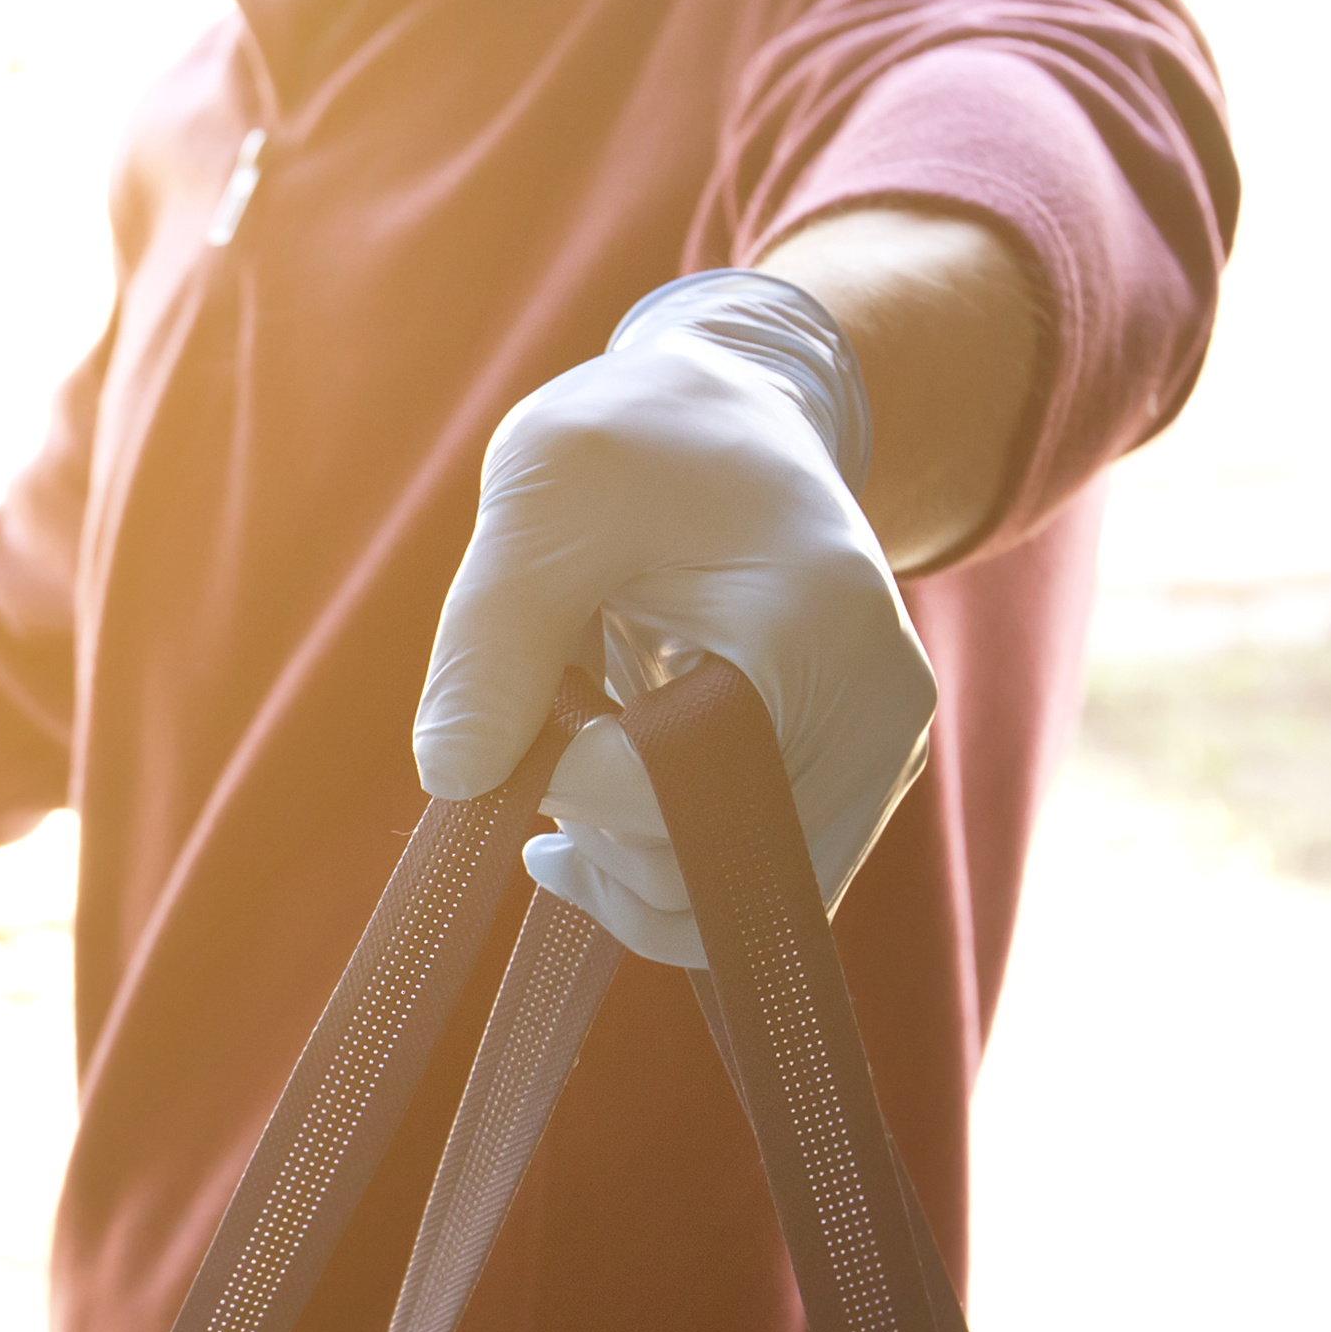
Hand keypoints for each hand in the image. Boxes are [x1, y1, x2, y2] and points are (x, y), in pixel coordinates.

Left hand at [407, 271, 935, 967]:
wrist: (738, 420)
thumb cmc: (636, 445)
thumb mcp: (541, 500)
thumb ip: (488, 640)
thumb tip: (454, 780)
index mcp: (811, 625)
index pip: (673, 787)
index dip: (564, 777)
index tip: (520, 707)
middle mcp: (874, 710)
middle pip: (707, 874)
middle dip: (594, 837)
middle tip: (536, 744)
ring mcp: (877, 759)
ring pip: (729, 911)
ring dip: (619, 872)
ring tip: (561, 776)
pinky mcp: (856, 790)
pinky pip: (747, 892)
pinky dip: (659, 873)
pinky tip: (598, 805)